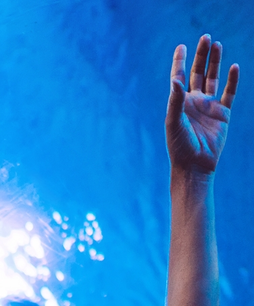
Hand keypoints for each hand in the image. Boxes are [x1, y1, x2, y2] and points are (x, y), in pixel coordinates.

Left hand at [166, 35, 238, 174]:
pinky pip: (229, 93)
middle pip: (198, 73)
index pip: (180, 77)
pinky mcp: (222, 115)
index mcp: (180, 103)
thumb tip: (176, 79)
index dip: (180, 62)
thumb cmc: (179, 147)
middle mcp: (194, 102)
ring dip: (215, 62)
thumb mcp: (174, 123)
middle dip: (201, 55)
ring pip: (213, 79)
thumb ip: (175, 101)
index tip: (181, 47)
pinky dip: (232, 80)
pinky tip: (234, 67)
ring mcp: (209, 107)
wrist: (194, 166)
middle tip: (205, 37)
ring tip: (217, 44)